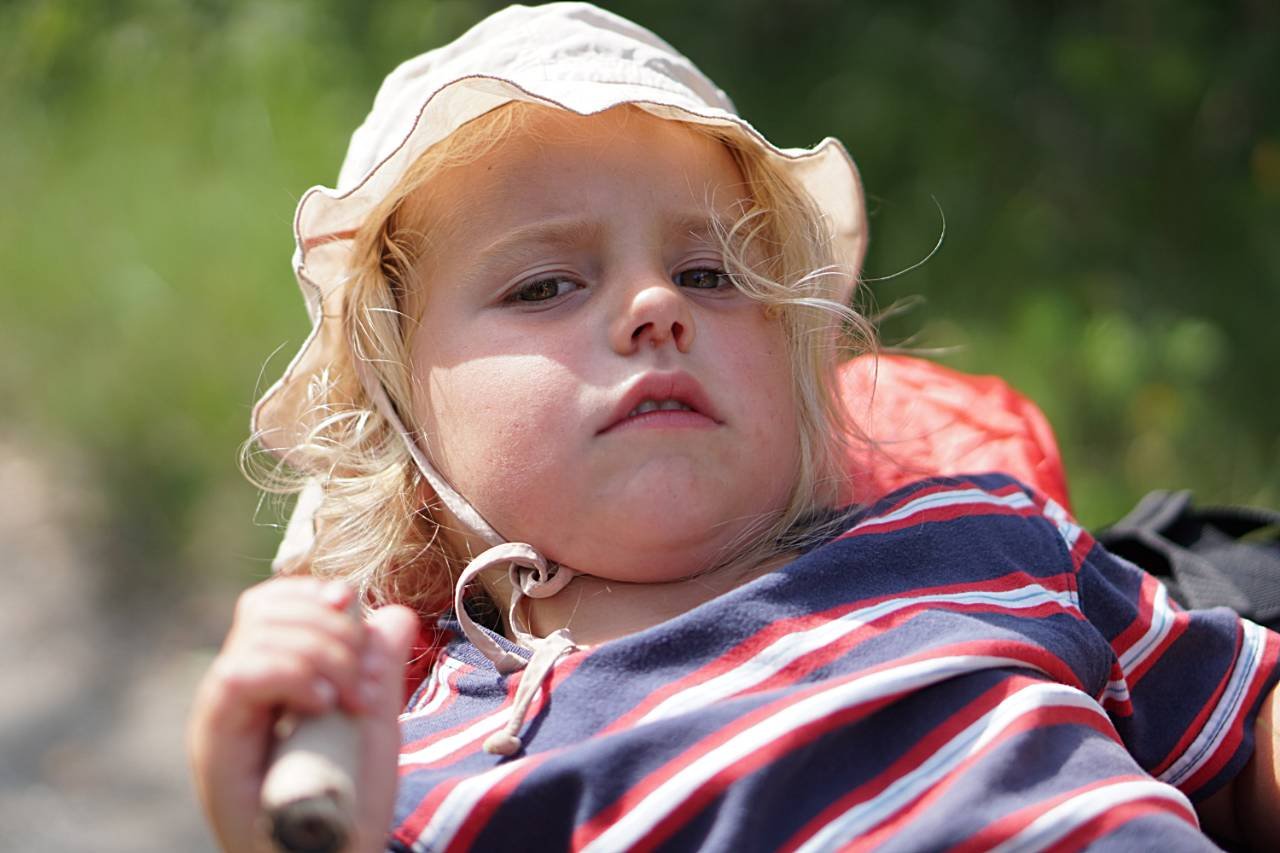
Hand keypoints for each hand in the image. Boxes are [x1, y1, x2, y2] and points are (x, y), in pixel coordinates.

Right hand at [188, 577, 418, 852]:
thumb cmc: (349, 803)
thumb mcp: (374, 722)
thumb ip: (379, 666)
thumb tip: (395, 614)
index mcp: (270, 677)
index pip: (274, 602)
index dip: (312, 593)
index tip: (353, 605)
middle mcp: (237, 693)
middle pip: (264, 610)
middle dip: (328, 627)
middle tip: (363, 680)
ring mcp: (221, 718)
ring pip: (255, 638)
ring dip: (320, 654)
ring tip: (348, 699)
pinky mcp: (214, 746)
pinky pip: (237, 678)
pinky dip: (288, 675)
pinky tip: (322, 703)